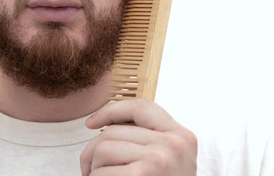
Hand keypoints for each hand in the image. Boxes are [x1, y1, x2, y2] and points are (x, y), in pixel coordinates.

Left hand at [80, 98, 196, 175]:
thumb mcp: (167, 160)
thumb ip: (148, 138)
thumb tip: (104, 122)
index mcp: (182, 136)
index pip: (141, 106)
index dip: (111, 110)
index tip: (91, 123)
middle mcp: (174, 143)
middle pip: (113, 130)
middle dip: (93, 152)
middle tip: (93, 172)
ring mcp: (161, 158)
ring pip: (102, 147)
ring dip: (92, 169)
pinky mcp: (143, 174)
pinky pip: (100, 170)